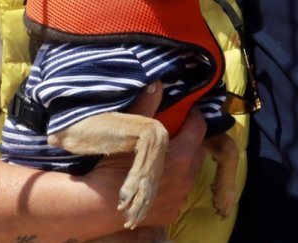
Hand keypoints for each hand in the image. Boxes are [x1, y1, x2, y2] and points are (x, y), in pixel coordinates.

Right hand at [89, 83, 207, 228]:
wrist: (98, 205)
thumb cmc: (113, 166)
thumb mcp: (130, 134)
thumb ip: (145, 108)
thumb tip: (156, 84)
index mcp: (181, 156)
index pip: (199, 130)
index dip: (194, 117)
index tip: (188, 111)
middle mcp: (186, 179)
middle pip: (198, 152)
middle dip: (191, 141)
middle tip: (177, 133)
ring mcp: (180, 198)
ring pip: (189, 174)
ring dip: (182, 164)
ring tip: (166, 157)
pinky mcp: (171, 213)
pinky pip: (178, 194)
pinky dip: (172, 185)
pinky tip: (157, 181)